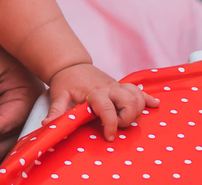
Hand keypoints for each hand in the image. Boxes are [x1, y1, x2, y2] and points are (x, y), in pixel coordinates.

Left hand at [44, 63, 159, 140]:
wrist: (70, 64)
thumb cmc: (65, 81)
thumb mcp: (58, 95)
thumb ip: (56, 111)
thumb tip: (47, 125)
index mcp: (94, 92)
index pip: (107, 108)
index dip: (110, 124)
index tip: (108, 137)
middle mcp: (109, 88)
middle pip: (129, 101)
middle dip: (127, 118)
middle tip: (116, 125)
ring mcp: (116, 86)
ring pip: (137, 96)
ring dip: (137, 109)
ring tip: (127, 118)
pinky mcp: (120, 86)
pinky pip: (138, 90)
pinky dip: (147, 97)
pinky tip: (154, 104)